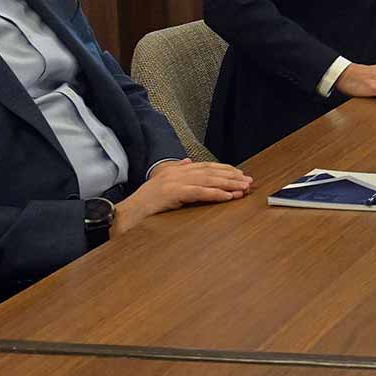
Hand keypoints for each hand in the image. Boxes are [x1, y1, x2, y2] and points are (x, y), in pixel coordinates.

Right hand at [115, 160, 250, 234]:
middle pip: (210, 172)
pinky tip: (228, 196)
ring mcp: (174, 182)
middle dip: (231, 176)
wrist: (126, 213)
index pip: (205, 166)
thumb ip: (175, 171)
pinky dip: (215, 194)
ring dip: (228, 184)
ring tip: (244, 188)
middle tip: (248, 181)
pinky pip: (199, 193)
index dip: (224, 169)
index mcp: (175, 170)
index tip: (239, 174)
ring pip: (208, 180)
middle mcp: (176, 173)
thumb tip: (187, 161)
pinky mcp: (173, 193)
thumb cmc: (145, 203)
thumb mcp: (161, 184)